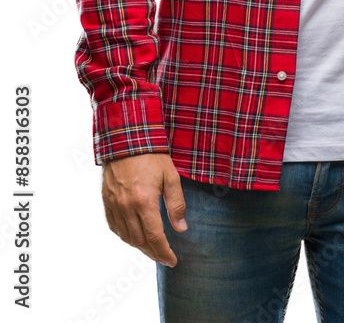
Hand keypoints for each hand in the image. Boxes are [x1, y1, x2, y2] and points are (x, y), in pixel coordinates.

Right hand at [101, 153, 186, 267]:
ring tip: (152, 250)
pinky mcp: (107, 201)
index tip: (172, 260)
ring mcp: (114, 205)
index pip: (155, 237)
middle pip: (140, 241)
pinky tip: (134, 237)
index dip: (164, 252)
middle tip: (165, 258)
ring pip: (126, 237)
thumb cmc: (152, 155)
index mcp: (144, 201)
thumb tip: (181, 228)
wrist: (126, 138)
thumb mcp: (171, 176)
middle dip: (154, 253)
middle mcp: (126, 207)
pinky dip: (125, 236)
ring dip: (140, 247)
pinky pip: (115, 227)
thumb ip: (177, 204)